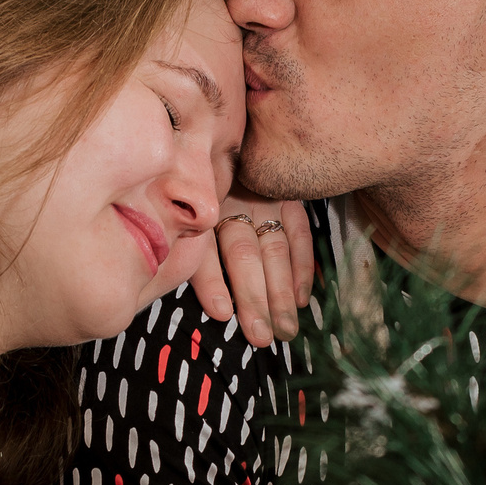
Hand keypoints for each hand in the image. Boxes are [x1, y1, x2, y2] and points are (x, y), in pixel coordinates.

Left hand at [189, 198, 315, 345]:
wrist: (235, 148)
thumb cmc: (201, 193)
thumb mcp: (184, 211)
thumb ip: (184, 243)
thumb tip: (196, 295)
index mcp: (200, 210)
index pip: (205, 248)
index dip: (212, 281)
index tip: (222, 313)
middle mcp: (231, 202)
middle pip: (242, 254)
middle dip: (254, 297)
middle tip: (262, 336)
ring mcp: (264, 199)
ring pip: (273, 250)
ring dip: (280, 292)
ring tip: (284, 329)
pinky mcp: (288, 198)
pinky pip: (299, 235)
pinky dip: (301, 268)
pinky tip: (300, 299)